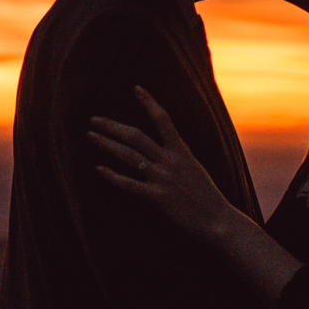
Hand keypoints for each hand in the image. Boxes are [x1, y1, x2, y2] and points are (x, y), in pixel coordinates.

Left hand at [89, 86, 234, 242]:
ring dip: (107, 144)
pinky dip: (112, 176)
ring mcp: (163, 178)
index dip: (149, 103)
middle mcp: (170, 161)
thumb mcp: (194, 167)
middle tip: (94, 119)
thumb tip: (164, 145)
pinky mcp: (158, 198)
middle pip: (136, 136)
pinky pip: (130, 184)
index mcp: (181, 151)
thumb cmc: (206, 195)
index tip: (136, 89)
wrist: (218, 220)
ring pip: (129, 156)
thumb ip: (178, 155)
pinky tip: (98, 169)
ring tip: (91, 136)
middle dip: (113, 126)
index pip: (163, 120)